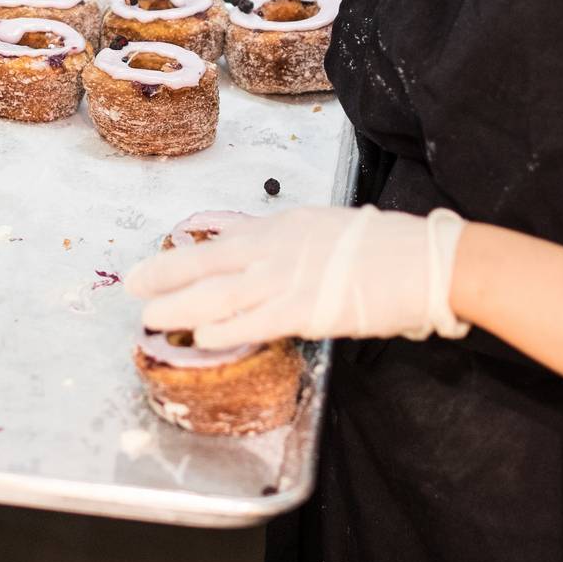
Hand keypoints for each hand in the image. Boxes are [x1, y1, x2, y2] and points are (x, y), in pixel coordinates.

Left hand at [127, 205, 468, 348]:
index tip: (159, 262)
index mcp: (289, 226)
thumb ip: (299, 244)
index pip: (227, 240)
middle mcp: (281, 246)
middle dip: (167, 273)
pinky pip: (256, 320)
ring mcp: (292, 276)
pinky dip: (226, 328)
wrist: (431, 260)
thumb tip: (276, 257)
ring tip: (148, 316)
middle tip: (131, 285)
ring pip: (221, 292)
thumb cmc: (393, 250)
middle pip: (210, 261)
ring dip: (180, 304)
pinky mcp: (308, 307)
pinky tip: (199, 335)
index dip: (188, 254)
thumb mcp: (334, 232)